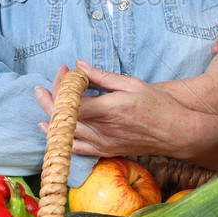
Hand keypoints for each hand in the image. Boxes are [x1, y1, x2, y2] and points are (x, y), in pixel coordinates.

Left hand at [34, 62, 197, 159]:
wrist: (176, 133)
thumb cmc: (158, 105)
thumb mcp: (131, 84)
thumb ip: (102, 76)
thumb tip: (80, 65)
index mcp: (110, 110)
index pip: (73, 101)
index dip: (61, 86)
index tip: (63, 71)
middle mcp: (103, 130)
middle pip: (64, 118)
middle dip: (49, 100)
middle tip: (41, 86)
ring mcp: (103, 144)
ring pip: (66, 133)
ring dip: (50, 117)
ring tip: (42, 100)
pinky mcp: (105, 151)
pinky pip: (76, 148)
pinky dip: (59, 138)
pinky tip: (48, 129)